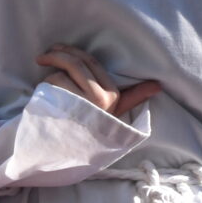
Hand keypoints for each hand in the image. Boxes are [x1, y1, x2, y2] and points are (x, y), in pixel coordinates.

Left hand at [37, 44, 162, 120]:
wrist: (63, 155)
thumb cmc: (90, 130)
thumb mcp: (114, 114)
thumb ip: (134, 97)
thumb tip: (158, 85)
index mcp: (113, 97)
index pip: (92, 63)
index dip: (73, 52)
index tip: (57, 47)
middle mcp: (100, 99)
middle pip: (77, 62)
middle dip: (57, 54)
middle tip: (42, 56)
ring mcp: (82, 102)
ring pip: (61, 74)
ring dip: (49, 77)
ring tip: (47, 90)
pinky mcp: (65, 107)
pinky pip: (51, 84)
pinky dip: (43, 88)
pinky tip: (44, 100)